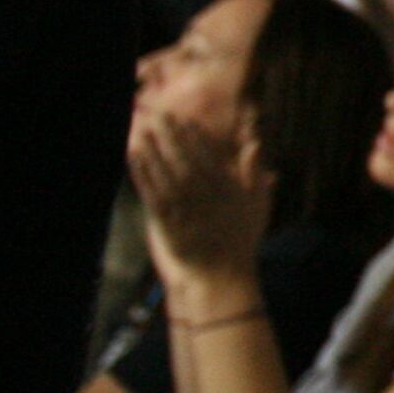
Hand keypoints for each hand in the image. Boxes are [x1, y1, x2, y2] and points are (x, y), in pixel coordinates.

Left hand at [131, 111, 270, 283]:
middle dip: (171, 136)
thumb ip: (254, 173)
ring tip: (144, 132)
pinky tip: (135, 159)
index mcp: (227, 188)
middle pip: (184, 158)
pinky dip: (141, 173)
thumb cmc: (241, 240)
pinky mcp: (165, 221)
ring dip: (153, 151)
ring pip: (165, 172)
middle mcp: (204, 193)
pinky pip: (151, 192)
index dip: (195, 136)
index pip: (208, 155)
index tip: (185, 120)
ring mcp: (183, 207)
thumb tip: (253, 143)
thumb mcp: (258, 205)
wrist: (220, 275)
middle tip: (160, 117)